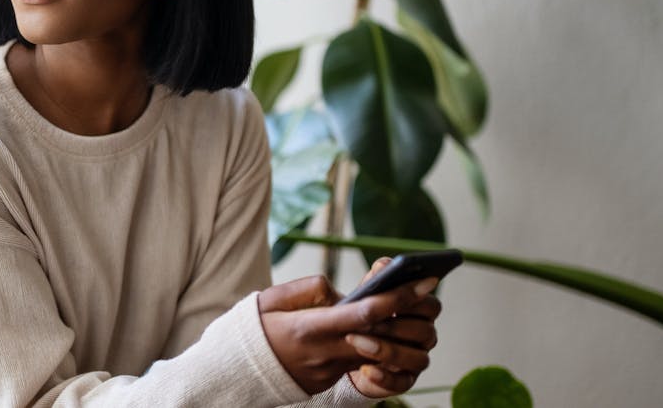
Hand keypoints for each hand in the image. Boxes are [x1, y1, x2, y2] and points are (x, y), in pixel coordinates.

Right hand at [257, 258, 439, 397]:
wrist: (234, 371)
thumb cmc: (252, 329)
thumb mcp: (271, 299)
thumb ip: (308, 289)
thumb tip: (338, 291)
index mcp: (309, 328)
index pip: (364, 314)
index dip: (397, 298)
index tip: (422, 282)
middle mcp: (324, 353)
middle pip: (381, 336)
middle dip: (409, 315)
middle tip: (428, 290)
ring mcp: (328, 371)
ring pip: (375, 353)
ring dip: (395, 333)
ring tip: (403, 310)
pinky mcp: (327, 381)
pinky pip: (357, 362)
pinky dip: (369, 345)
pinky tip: (375, 329)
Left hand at [345, 258, 441, 398]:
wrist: (347, 349)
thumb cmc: (362, 315)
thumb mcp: (365, 295)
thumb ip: (375, 278)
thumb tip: (385, 264)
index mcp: (420, 311)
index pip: (431, 304)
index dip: (415, 300)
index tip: (396, 293)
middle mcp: (424, 336)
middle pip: (426, 331)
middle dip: (398, 325)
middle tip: (370, 320)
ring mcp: (416, 359)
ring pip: (418, 358)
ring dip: (388, 349)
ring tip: (358, 341)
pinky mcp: (403, 381)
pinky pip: (401, 383)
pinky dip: (384, 377)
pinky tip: (365, 368)